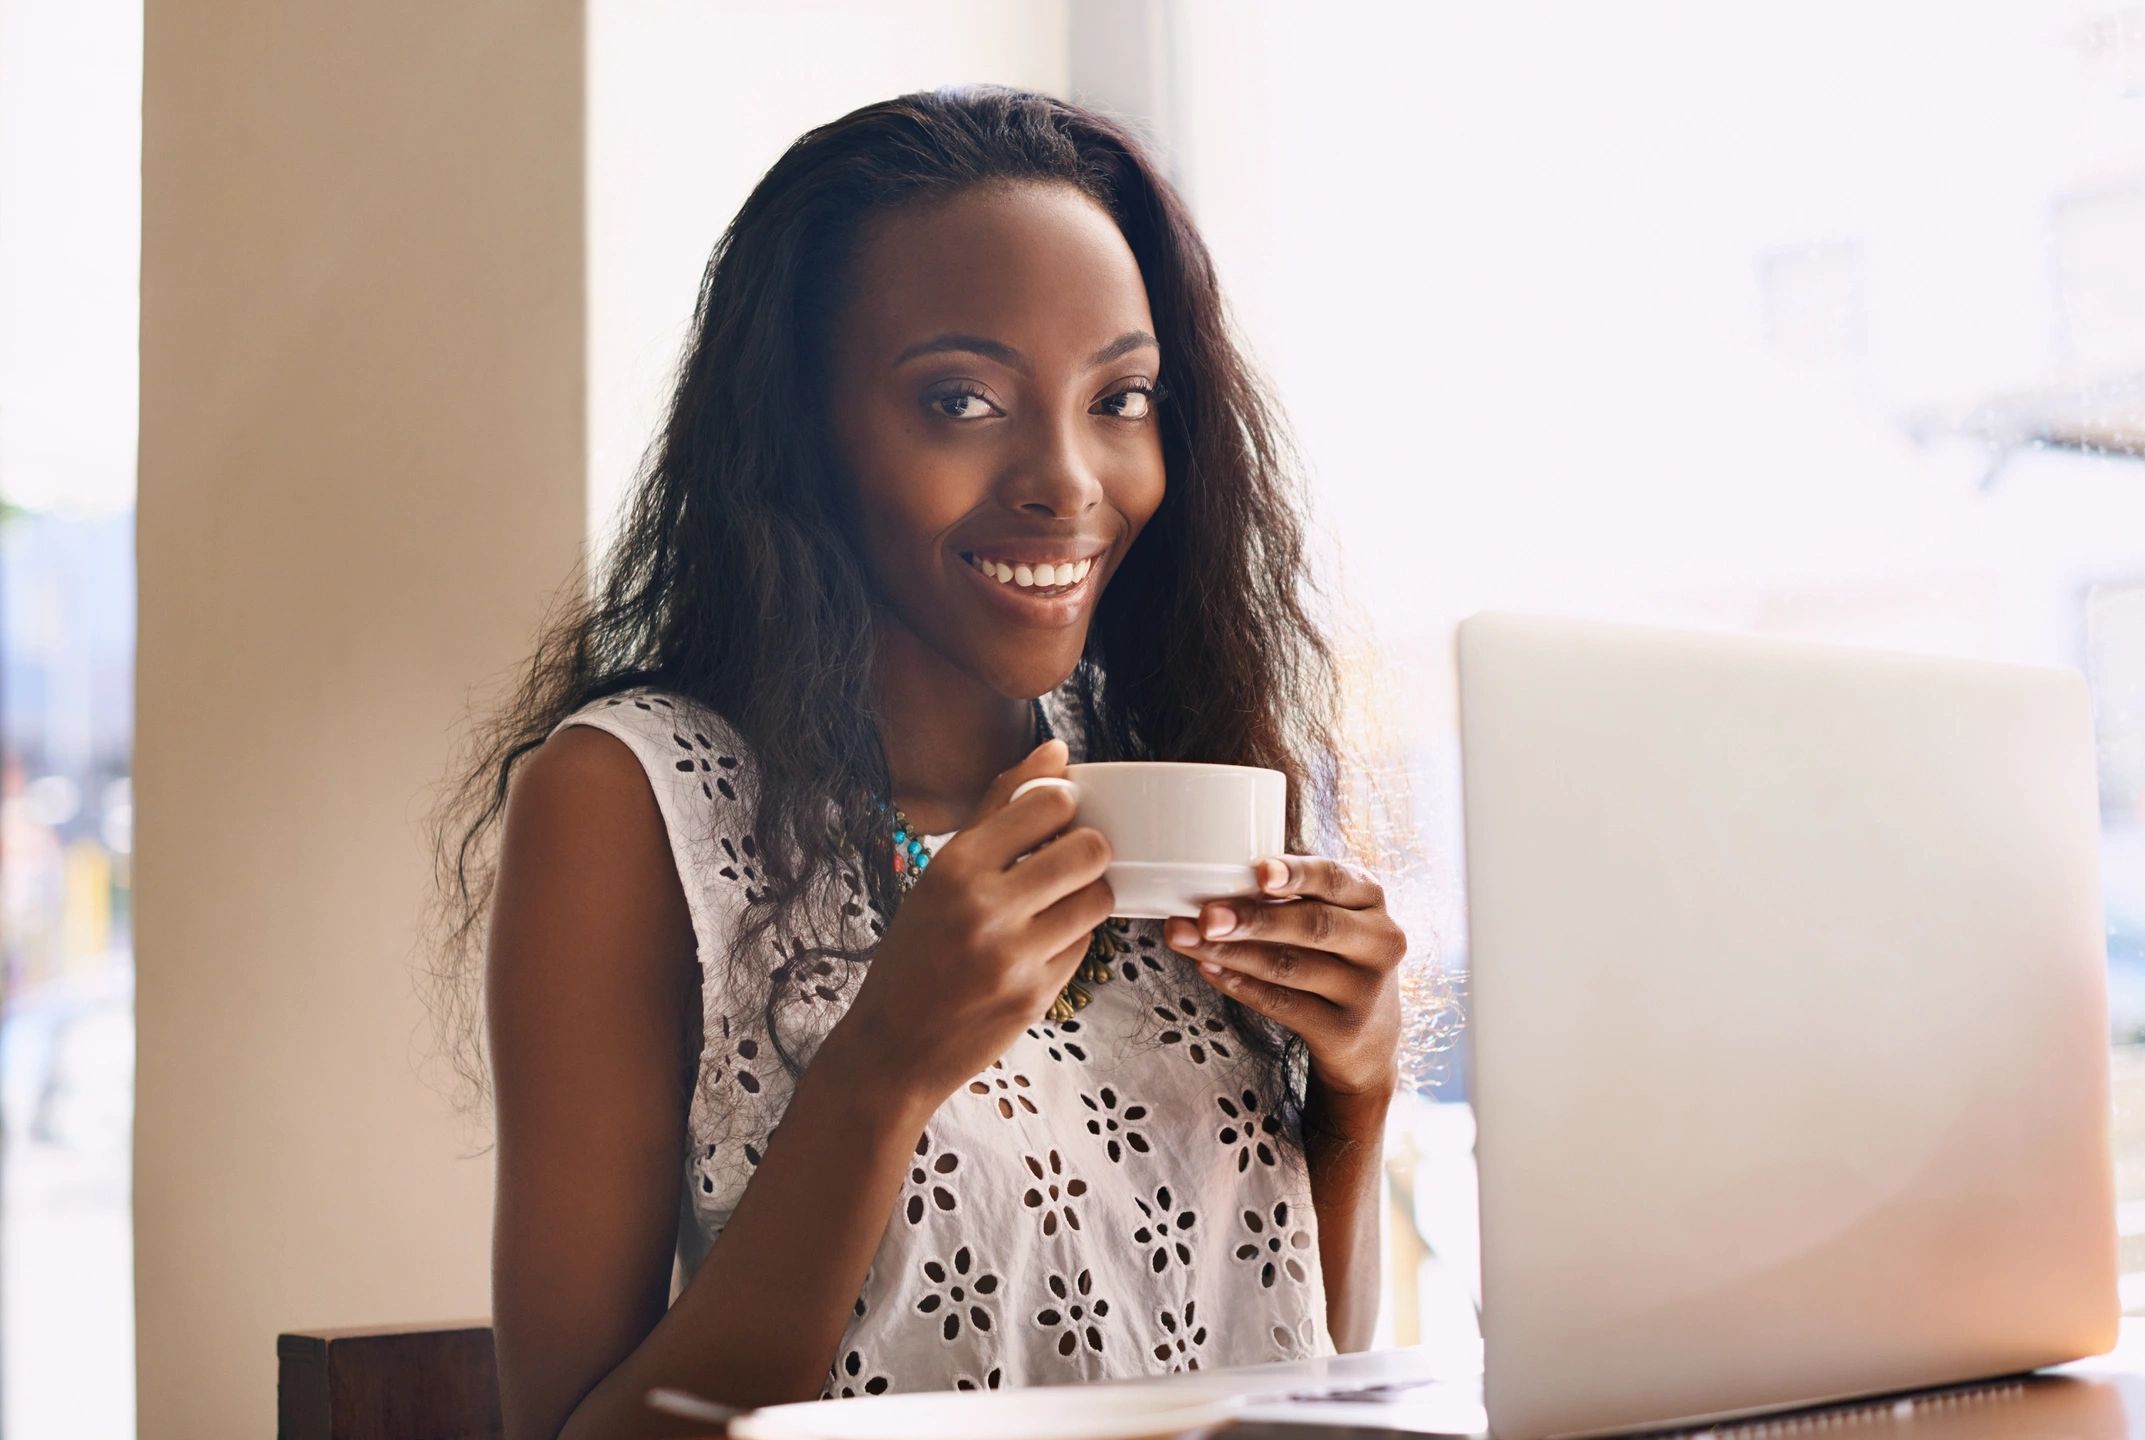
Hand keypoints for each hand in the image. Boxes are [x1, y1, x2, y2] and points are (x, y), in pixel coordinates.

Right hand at [833, 736, 1115, 1109]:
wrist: (891, 1048)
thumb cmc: (915, 953)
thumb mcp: (940, 874)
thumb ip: (998, 809)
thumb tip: (1055, 751)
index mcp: (954, 867)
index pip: (1049, 804)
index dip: (1066, 803)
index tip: (1057, 815)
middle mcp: (985, 908)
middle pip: (1089, 849)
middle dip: (1089, 849)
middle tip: (1069, 859)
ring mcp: (1015, 956)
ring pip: (1098, 899)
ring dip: (1088, 894)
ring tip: (1058, 900)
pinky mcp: (1037, 995)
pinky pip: (1085, 945)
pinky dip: (1073, 937)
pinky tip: (1041, 942)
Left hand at [1163, 854, 1405, 1106]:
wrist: (1369, 1036)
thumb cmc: (1337, 957)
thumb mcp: (1335, 917)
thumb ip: (1294, 896)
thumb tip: (1215, 882)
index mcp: (1370, 899)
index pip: (1336, 879)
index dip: (1298, 874)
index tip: (1260, 871)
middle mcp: (1379, 941)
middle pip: (1313, 926)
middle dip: (1254, 920)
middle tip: (1207, 917)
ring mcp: (1364, 989)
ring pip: (1289, 967)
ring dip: (1231, 953)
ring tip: (1185, 939)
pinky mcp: (1343, 1029)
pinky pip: (1281, 1004)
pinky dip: (1240, 985)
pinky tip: (1208, 969)